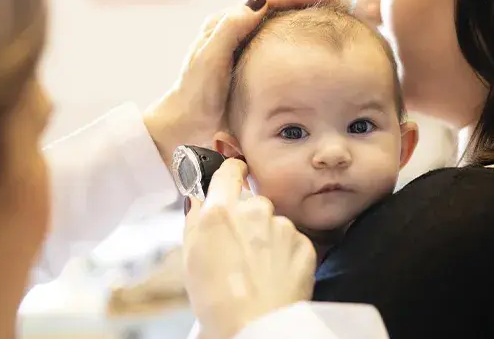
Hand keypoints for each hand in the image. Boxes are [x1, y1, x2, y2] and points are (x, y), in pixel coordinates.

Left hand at [143, 0, 334, 164]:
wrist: (186, 129)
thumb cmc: (194, 96)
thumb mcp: (210, 60)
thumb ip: (230, 30)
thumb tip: (259, 1)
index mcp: (225, 23)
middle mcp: (236, 33)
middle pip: (279, 10)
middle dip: (308, 6)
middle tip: (339, 8)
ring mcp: (246, 52)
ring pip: (282, 30)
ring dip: (308, 25)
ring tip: (336, 26)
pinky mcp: (253, 71)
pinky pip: (283, 53)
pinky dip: (303, 50)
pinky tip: (320, 58)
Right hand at [182, 159, 316, 338]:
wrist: (255, 326)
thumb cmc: (216, 300)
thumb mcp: (189, 257)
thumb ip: (194, 220)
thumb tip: (198, 200)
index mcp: (221, 210)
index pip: (230, 171)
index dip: (231, 172)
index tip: (233, 175)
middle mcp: (255, 210)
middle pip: (252, 202)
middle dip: (246, 219)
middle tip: (238, 249)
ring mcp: (283, 226)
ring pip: (273, 223)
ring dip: (266, 238)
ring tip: (256, 270)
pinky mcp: (304, 244)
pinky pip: (292, 241)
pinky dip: (285, 255)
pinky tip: (274, 276)